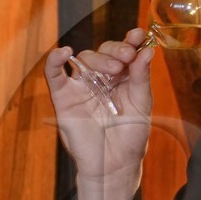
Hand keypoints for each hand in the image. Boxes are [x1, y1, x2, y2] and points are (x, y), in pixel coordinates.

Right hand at [44, 29, 153, 199]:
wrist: (115, 165)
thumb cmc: (130, 137)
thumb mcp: (142, 104)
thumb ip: (141, 77)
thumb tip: (146, 50)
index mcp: (121, 78)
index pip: (122, 52)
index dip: (129, 40)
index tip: (138, 34)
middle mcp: (100, 79)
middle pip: (103, 52)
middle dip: (116, 50)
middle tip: (127, 58)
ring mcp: (81, 87)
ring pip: (83, 59)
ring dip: (98, 58)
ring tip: (114, 68)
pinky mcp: (64, 98)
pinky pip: (54, 74)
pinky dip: (55, 60)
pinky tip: (64, 52)